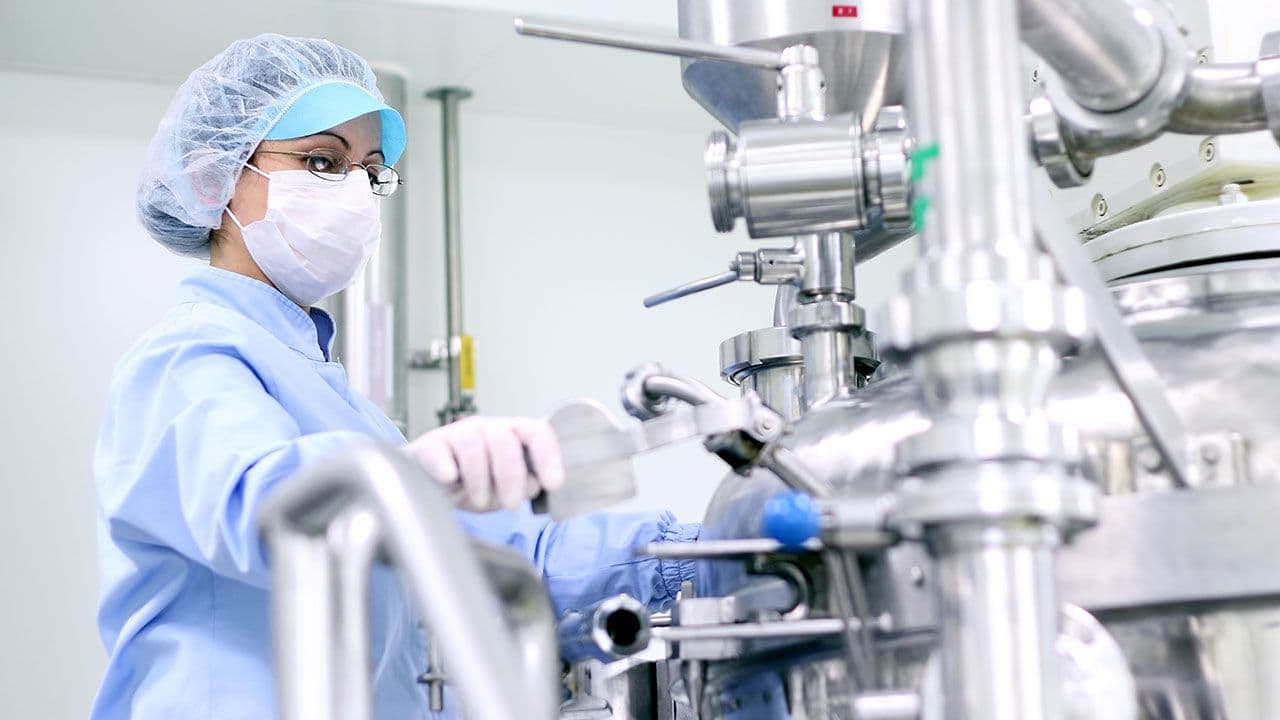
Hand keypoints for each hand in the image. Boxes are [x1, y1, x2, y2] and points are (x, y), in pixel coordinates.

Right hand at [403, 416, 565, 511]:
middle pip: (505, 442)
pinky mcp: (430, 446)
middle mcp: (487, 429)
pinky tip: (450, 478)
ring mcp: (458, 434)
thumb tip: (534, 484)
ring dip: (479, 479)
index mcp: (512, 436)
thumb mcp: (505, 490)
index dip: (549, 456)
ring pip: (473, 446)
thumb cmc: (475, 486)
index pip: (537, 433)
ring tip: (480, 500)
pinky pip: (439, 451)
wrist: (433, 488)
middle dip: (512, 476)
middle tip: (511, 505)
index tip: (553, 483)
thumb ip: (524, 486)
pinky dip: (445, 466)